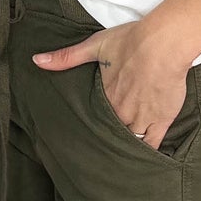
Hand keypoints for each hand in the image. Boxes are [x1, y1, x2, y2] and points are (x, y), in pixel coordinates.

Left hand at [31, 19, 191, 153]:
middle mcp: (120, 111)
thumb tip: (36, 61)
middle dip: (107, 136)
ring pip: (129, 140)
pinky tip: (142, 158)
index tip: (88, 129)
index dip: (93, 122)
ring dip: (124, 145)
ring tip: (119, 154)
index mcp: (104, 96)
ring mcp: (141, 118)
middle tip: (101, 146)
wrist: (164, 44)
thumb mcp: (95, 45)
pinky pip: (152, 143)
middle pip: (111, 131)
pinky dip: (146, 151)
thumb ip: (66, 57)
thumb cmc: (132, 41)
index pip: (94, 117)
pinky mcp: (161, 120)